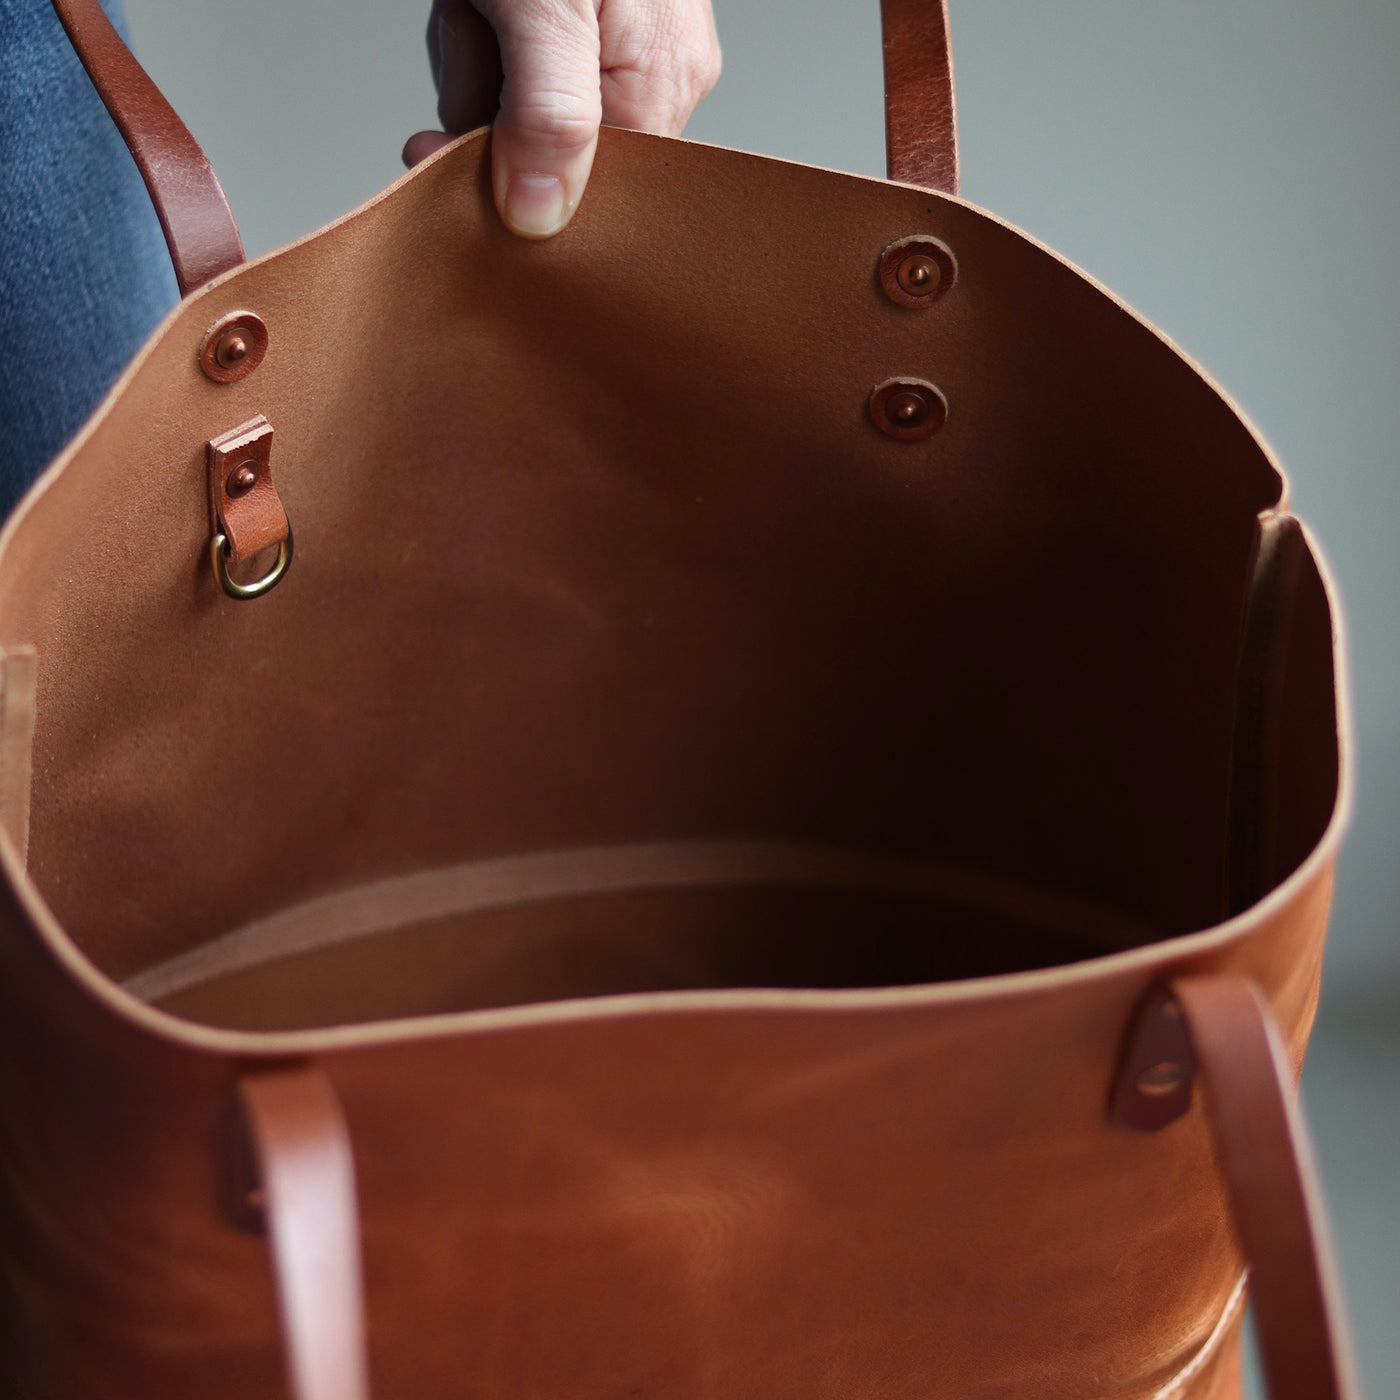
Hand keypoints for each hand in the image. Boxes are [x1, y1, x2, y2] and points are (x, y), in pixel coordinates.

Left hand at [404, 0, 720, 238]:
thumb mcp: (544, 6)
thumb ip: (548, 116)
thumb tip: (540, 217)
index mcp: (662, 83)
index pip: (590, 192)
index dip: (512, 182)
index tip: (441, 154)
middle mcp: (653, 75)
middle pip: (546, 154)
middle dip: (486, 101)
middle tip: (478, 26)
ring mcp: (616, 49)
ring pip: (516, 109)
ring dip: (471, 56)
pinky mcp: (575, 27)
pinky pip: (512, 67)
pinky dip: (476, 31)